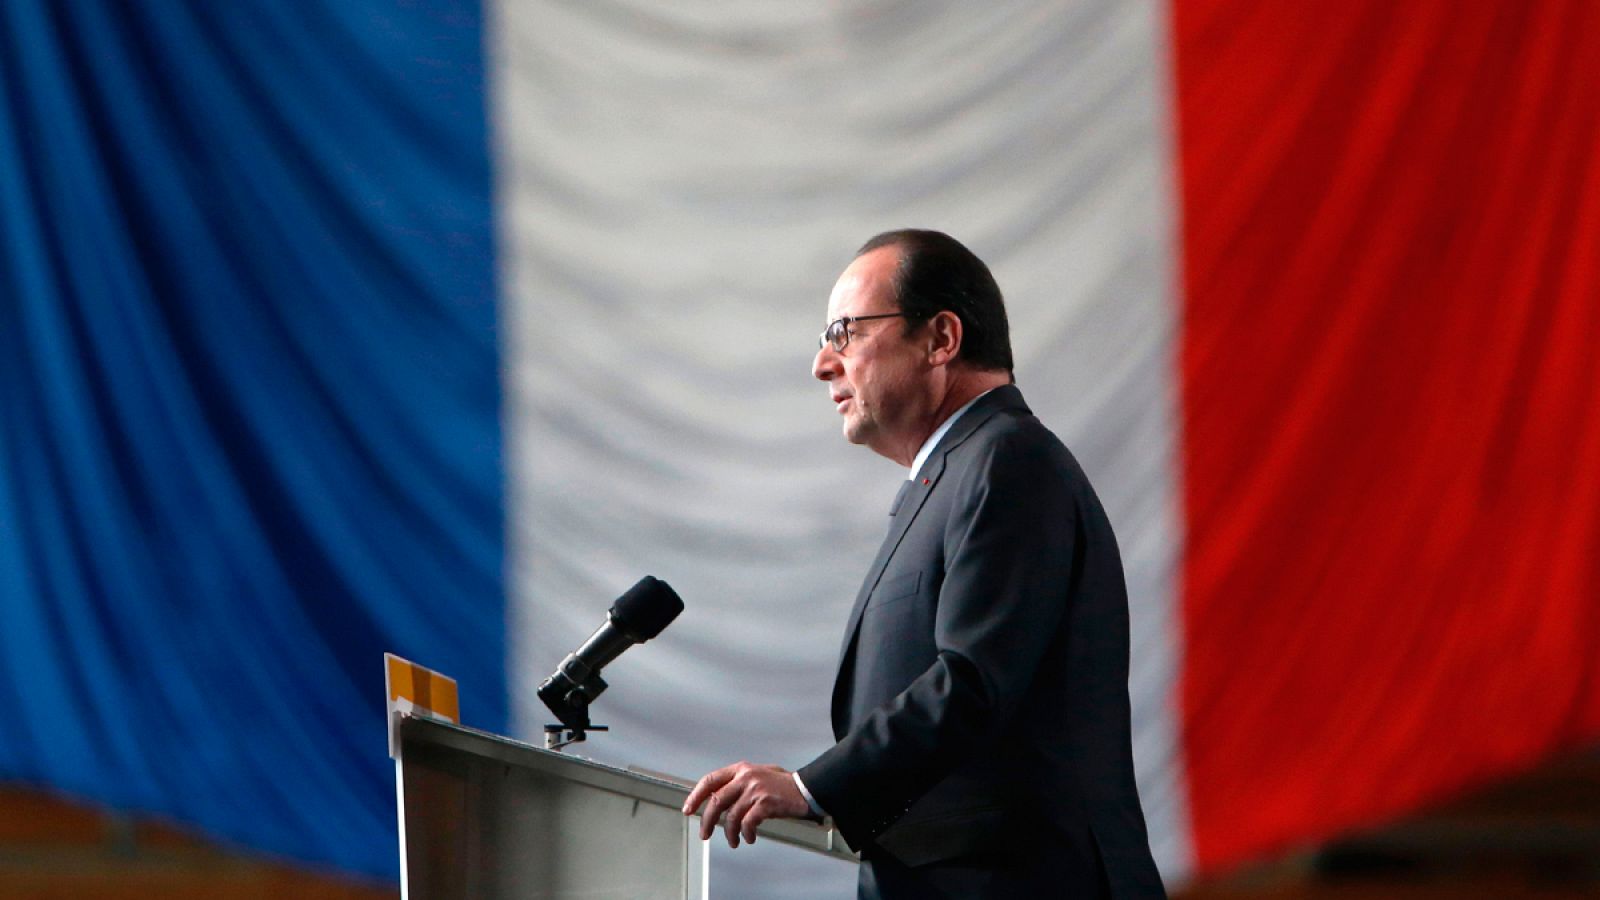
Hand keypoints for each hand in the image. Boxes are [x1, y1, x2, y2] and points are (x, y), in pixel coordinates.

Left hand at [681, 761, 810, 847]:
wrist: (807, 788)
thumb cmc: (783, 785)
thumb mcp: (757, 776)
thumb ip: (737, 784)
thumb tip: (716, 800)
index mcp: (741, 769)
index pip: (710, 780)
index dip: (696, 796)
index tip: (689, 809)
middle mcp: (745, 777)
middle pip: (716, 801)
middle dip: (707, 821)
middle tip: (705, 834)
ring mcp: (755, 789)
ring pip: (731, 816)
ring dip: (730, 833)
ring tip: (734, 841)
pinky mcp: (765, 803)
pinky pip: (747, 823)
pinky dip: (746, 834)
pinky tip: (750, 837)